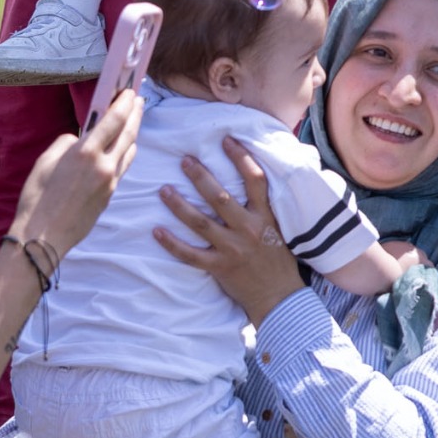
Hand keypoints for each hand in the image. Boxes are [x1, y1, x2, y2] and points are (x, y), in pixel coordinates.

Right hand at [12, 88, 141, 255]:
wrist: (43, 237)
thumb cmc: (37, 198)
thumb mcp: (45, 162)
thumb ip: (67, 143)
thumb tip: (80, 139)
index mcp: (86, 153)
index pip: (114, 119)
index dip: (125, 102)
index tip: (130, 91)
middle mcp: (104, 165)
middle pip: (129, 132)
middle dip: (135, 113)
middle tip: (138, 99)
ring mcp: (110, 181)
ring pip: (130, 150)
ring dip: (133, 132)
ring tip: (133, 120)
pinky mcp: (111, 195)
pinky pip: (123, 167)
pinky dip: (126, 152)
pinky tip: (123, 147)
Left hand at [153, 137, 313, 325]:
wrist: (280, 296)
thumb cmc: (280, 260)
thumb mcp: (281, 228)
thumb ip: (266, 207)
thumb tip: (254, 180)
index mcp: (266, 217)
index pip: (255, 180)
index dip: (241, 158)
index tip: (227, 140)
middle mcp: (249, 229)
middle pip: (221, 197)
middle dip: (201, 177)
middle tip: (184, 161)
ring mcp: (232, 249)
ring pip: (201, 223)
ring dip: (180, 205)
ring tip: (163, 190)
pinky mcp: (219, 267)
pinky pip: (191, 254)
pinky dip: (173, 244)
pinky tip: (157, 232)